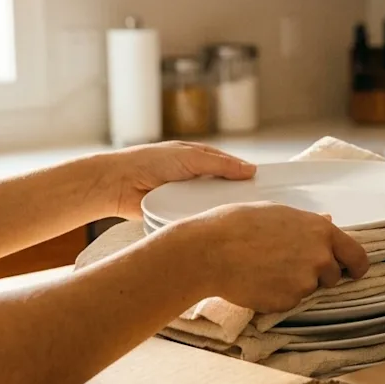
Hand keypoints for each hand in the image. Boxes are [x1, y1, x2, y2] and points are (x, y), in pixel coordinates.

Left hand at [98, 141, 255, 218]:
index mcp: (198, 159)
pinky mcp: (176, 214)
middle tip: (257, 206)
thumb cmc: (149, 162)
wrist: (119, 184)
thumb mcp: (190, 157)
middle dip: (235, 196)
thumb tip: (250, 170)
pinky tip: (217, 226)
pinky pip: (196, 218)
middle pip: (222, 189)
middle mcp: (194, 178)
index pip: (229, 167)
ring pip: (211, 205)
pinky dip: (205, 221)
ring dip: (219, 210)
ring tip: (240, 218)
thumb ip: (220, 164)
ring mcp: (186, 197)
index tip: (265, 185)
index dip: (245, 175)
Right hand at [180, 202, 369, 312]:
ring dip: (296, 284)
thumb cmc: (239, 224)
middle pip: (333, 276)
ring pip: (309, 289)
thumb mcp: (279, 213)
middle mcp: (320, 258)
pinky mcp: (288, 302)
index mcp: (322, 232)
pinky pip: (290, 301)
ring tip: (267, 269)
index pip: (357, 256)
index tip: (352, 272)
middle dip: (318, 274)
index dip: (356, 267)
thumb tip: (327, 222)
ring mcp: (305, 282)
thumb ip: (308, 223)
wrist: (211, 251)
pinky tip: (258, 281)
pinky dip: (278, 295)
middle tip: (289, 265)